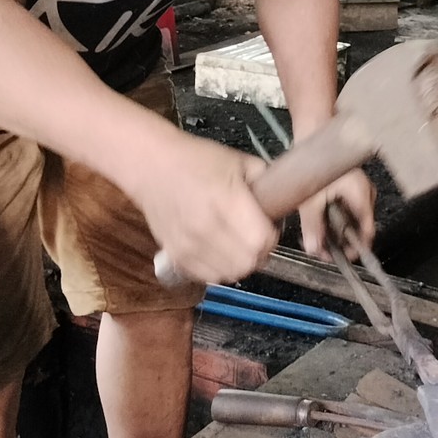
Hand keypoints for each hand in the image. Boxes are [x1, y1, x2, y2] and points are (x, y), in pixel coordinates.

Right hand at [138, 132, 278, 284]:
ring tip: (236, 243)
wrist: (150, 166)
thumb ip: (266, 181)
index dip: (271, 236)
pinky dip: (219, 268)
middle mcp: (205, 229)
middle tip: (254, 236)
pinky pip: (209, 277)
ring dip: (240, 263)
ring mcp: (188, 247)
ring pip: (230, 275)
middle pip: (249, 263)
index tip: (267, 225)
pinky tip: (218, 250)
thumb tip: (286, 200)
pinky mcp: (175, 258)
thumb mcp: (239, 161)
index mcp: (224, 201)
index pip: (261, 241)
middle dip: (259, 252)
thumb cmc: (196, 160)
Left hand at [298, 168, 375, 257]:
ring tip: (319, 240)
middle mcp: (365, 193)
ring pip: (352, 218)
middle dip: (341, 242)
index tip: (344, 258)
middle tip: (325, 252)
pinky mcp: (349, 186)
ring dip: (336, 231)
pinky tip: (321, 224)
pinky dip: (336, 218)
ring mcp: (359, 189)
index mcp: (362, 196)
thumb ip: (313, 227)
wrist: (313, 136)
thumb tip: (313, 249)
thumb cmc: (316, 162)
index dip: (357, 248)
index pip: (368, 231)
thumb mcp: (311, 200)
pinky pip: (347, 208)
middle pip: (359, 227)